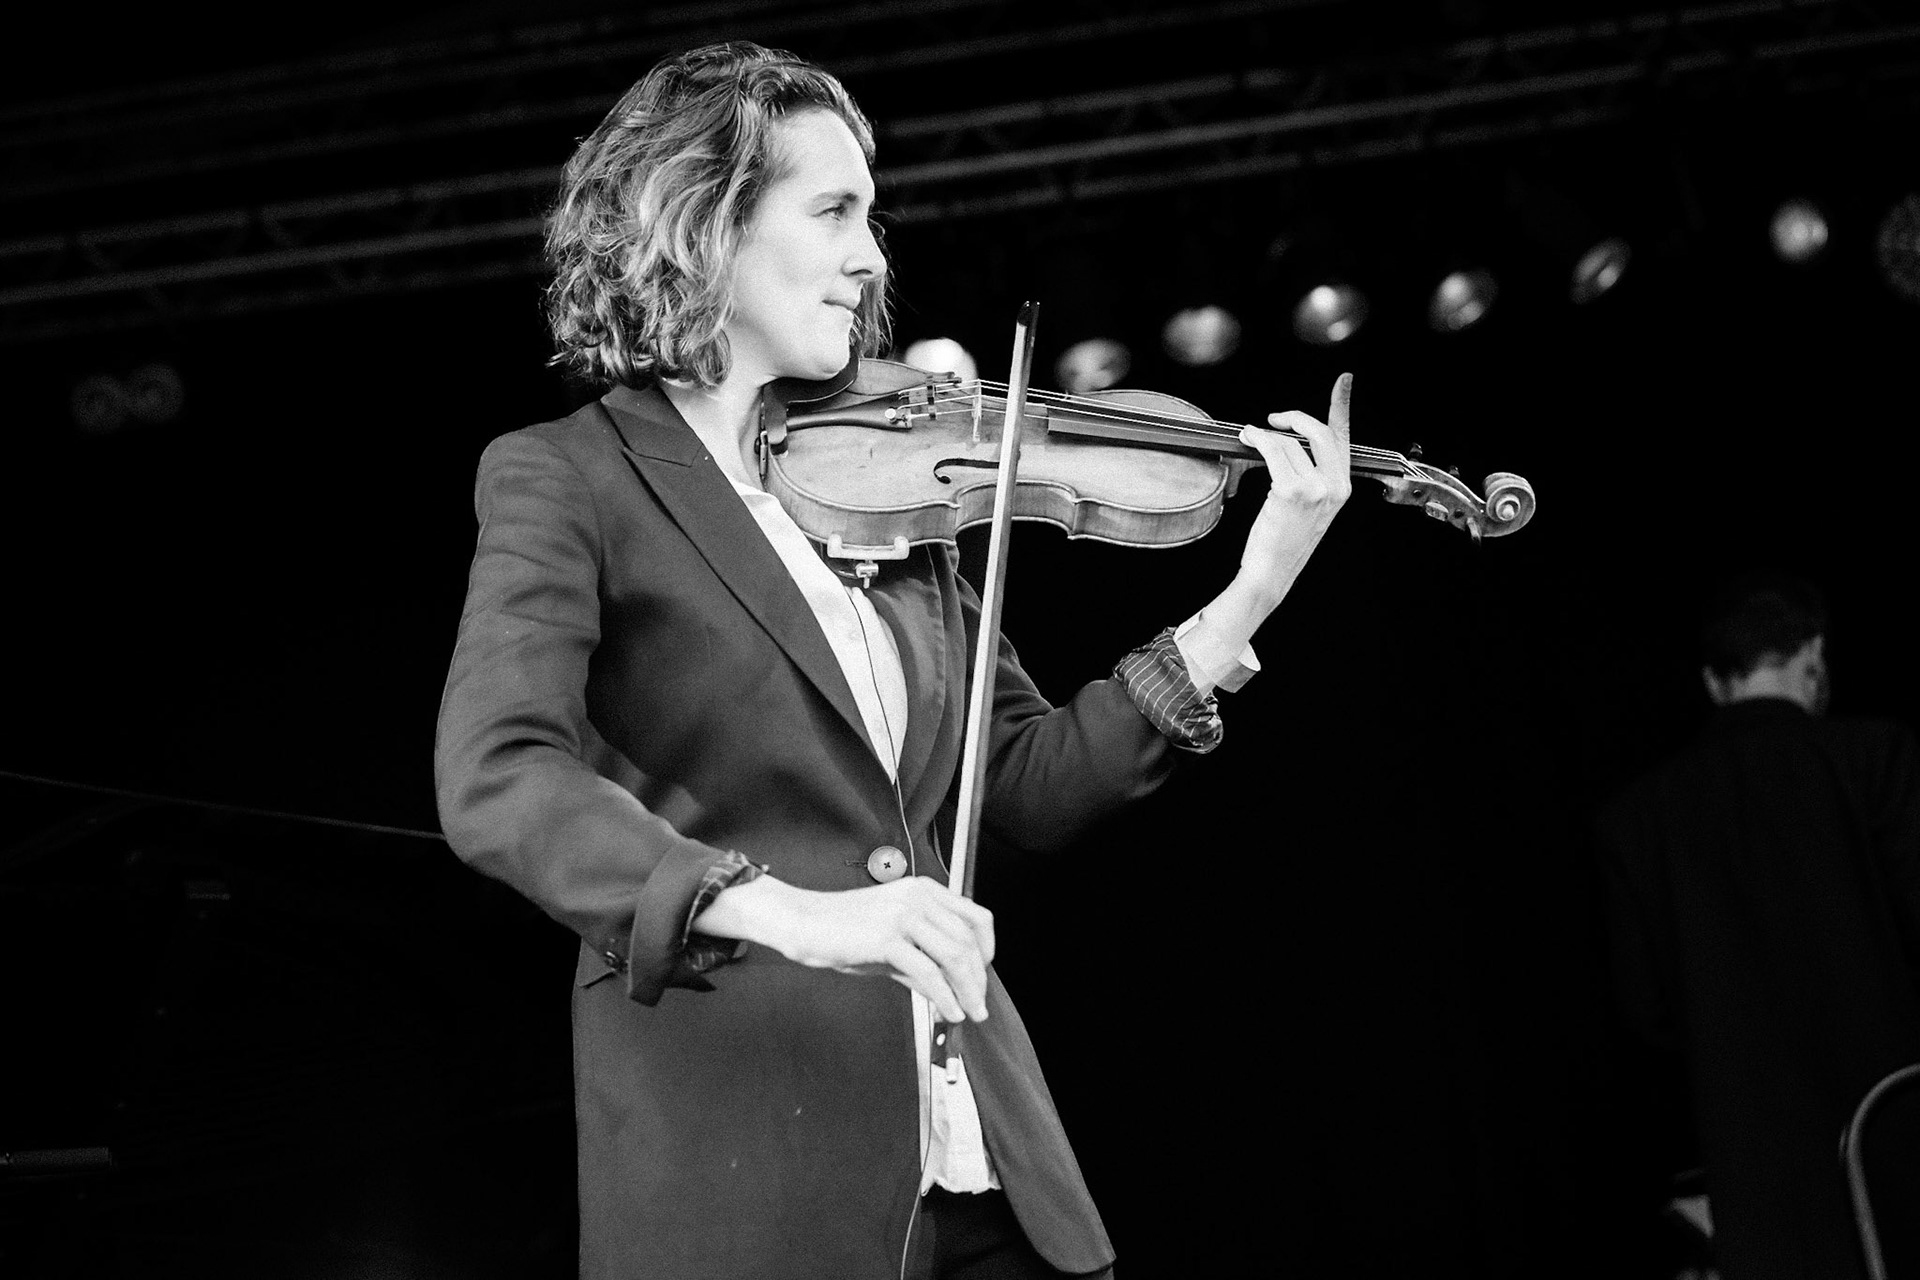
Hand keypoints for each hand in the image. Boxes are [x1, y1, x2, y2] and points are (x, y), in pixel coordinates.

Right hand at [703, 875, 994, 1022]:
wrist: (804, 923)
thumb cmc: (843, 931)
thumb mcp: (891, 942)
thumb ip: (921, 961)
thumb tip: (949, 991)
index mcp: (924, 890)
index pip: (975, 917)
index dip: (987, 949)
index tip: (983, 974)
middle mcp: (918, 897)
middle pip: (967, 940)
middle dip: (978, 979)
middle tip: (978, 1006)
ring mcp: (903, 915)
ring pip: (953, 956)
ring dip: (967, 991)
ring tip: (968, 1013)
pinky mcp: (887, 938)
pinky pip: (928, 972)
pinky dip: (944, 997)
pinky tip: (948, 1012)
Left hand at [1236, 373, 1353, 601]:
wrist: (1271, 572)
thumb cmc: (1282, 542)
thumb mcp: (1307, 507)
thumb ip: (1309, 476)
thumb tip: (1287, 441)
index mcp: (1341, 488)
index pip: (1343, 439)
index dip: (1341, 406)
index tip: (1343, 381)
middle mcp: (1335, 486)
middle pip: (1319, 432)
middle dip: (1294, 418)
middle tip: (1274, 419)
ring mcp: (1315, 489)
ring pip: (1289, 443)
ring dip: (1264, 434)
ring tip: (1250, 436)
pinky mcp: (1292, 491)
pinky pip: (1273, 451)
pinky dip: (1258, 439)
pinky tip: (1248, 437)